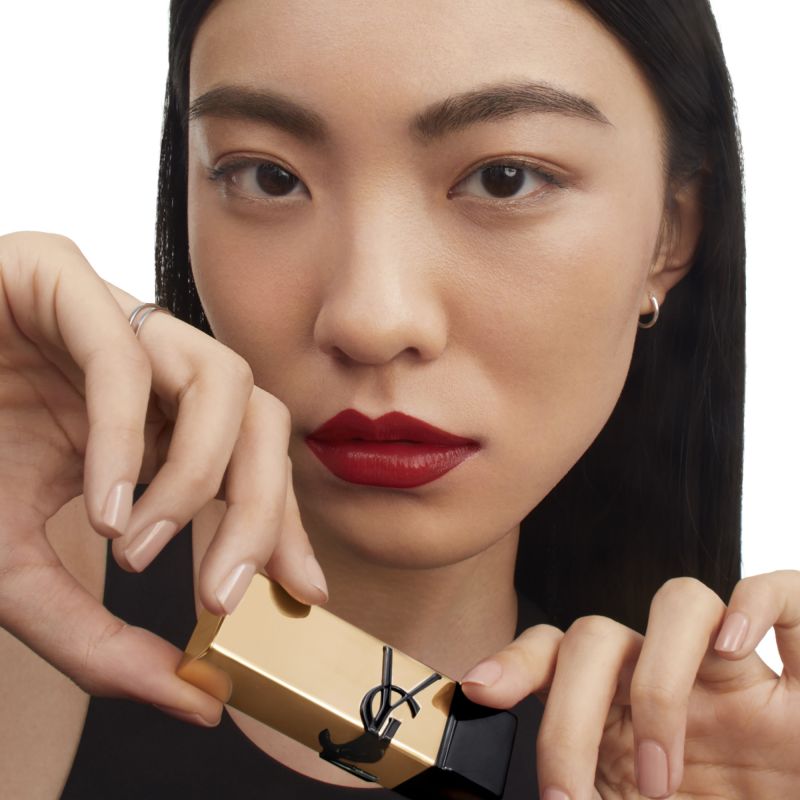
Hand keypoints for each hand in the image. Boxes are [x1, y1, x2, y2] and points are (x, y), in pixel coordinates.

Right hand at [0, 231, 326, 725]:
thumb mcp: (20, 573)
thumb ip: (98, 636)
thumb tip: (192, 700)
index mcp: (157, 420)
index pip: (255, 464)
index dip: (283, 525)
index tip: (301, 594)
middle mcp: (153, 366)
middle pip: (262, 423)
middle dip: (258, 513)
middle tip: (223, 599)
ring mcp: (114, 319)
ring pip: (223, 381)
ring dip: (194, 478)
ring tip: (135, 550)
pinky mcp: (59, 276)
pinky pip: (123, 357)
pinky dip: (124, 437)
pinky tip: (104, 508)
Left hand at [460, 571, 799, 798]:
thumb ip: (588, 795)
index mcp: (624, 712)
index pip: (557, 653)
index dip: (514, 661)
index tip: (478, 689)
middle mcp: (670, 679)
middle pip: (597, 636)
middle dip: (567, 717)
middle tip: (568, 798)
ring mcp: (735, 674)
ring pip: (678, 602)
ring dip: (657, 686)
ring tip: (664, 776)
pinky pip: (784, 596)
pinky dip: (757, 605)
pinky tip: (739, 650)